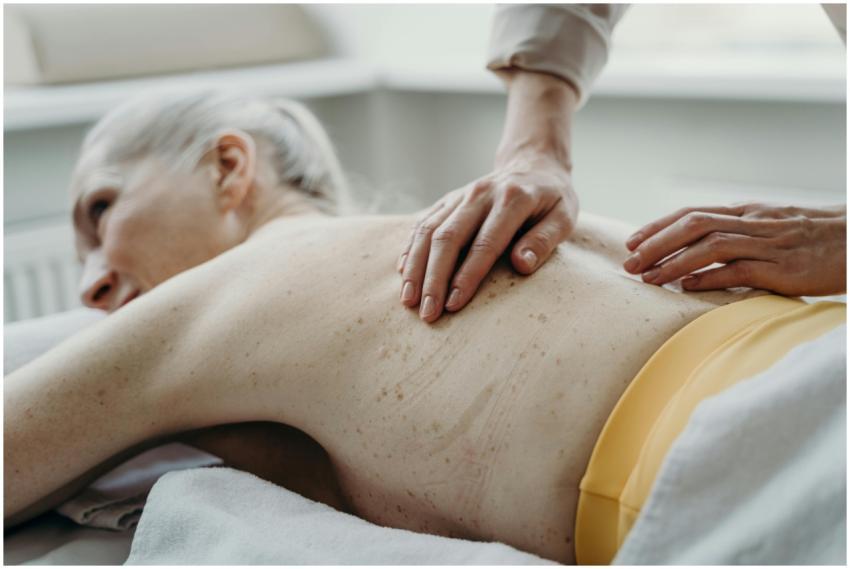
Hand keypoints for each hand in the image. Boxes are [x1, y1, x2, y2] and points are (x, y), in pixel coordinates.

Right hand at [398, 154, 577, 321]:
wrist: (532, 164)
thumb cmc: (552, 199)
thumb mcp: (564, 217)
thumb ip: (544, 240)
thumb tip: (522, 265)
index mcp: (512, 199)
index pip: (485, 243)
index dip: (468, 275)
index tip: (454, 304)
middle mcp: (480, 194)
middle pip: (448, 238)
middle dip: (434, 279)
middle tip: (427, 313)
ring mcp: (460, 196)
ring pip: (428, 230)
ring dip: (415, 267)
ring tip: (409, 301)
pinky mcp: (448, 200)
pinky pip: (422, 223)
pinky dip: (410, 248)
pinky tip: (403, 273)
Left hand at [623, 203, 845, 295]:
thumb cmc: (813, 239)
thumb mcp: (771, 227)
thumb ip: (737, 233)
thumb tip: (698, 253)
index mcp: (747, 212)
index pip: (692, 213)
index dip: (658, 226)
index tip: (632, 241)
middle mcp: (753, 222)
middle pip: (694, 224)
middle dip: (656, 243)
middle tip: (629, 262)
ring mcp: (769, 244)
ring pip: (711, 245)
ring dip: (674, 261)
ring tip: (647, 277)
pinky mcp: (784, 268)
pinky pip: (740, 270)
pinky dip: (710, 277)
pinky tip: (685, 287)